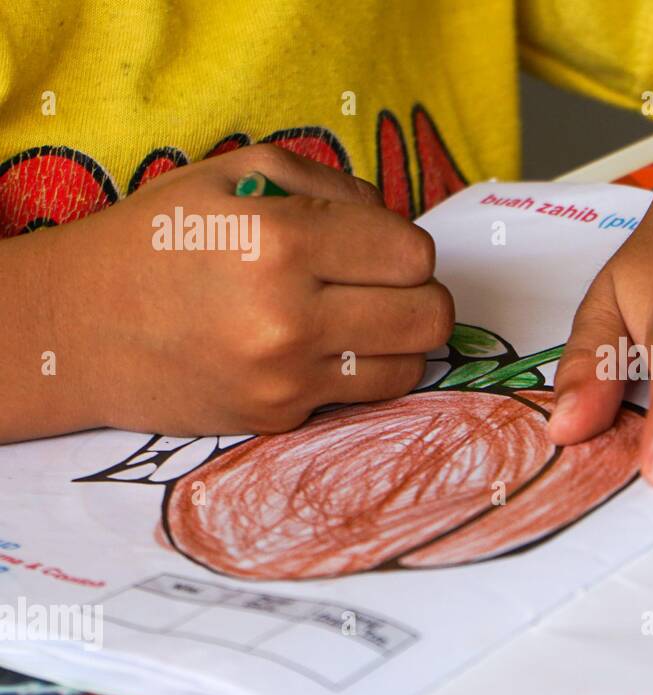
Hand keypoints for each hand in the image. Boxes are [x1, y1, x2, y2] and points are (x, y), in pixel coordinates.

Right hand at [3, 144, 451, 438]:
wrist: (77, 329)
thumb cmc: (160, 239)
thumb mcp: (238, 172)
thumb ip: (334, 186)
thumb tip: (397, 224)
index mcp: (280, 240)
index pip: (413, 254)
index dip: (401, 245)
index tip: (372, 245)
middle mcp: (287, 316)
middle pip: (430, 315)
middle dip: (418, 293)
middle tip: (380, 284)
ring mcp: (284, 377)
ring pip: (410, 364)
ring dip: (398, 339)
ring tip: (355, 317)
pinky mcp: (277, 418)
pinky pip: (363, 395)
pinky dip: (356, 370)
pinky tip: (317, 348)